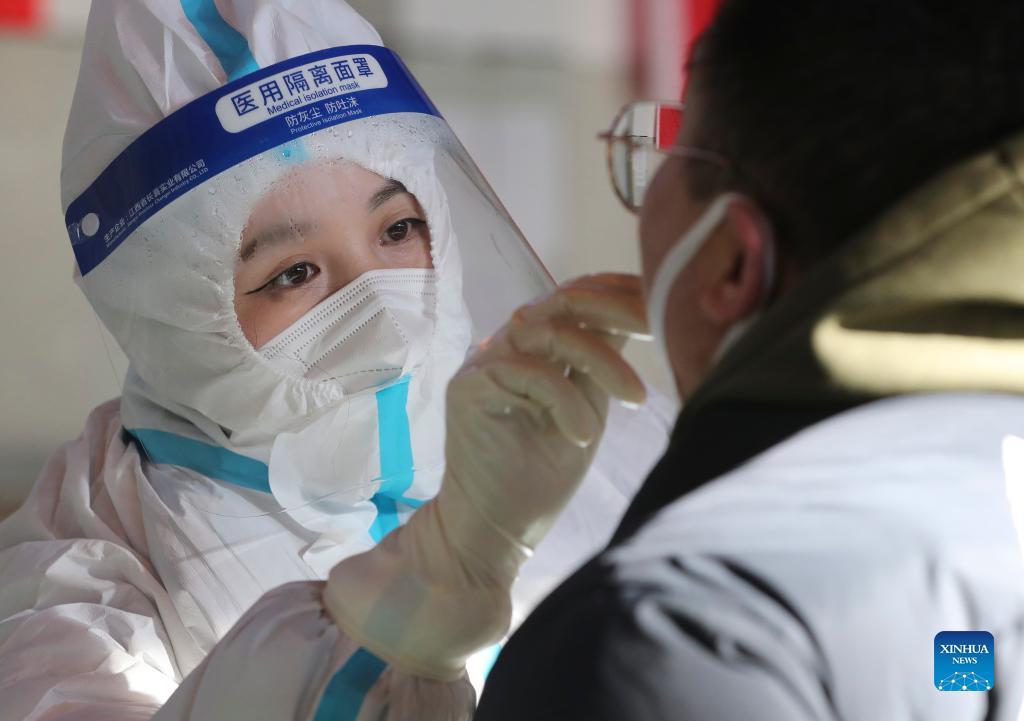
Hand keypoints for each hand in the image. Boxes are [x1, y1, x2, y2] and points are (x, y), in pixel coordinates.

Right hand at [324, 273, 648, 679]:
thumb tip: (641, 316)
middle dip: (618, 309)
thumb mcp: (588, 408)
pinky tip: (582, 435)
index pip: (578, 297)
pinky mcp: (470, 387)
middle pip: (565, 301)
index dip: (620, 291)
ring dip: (603, 361)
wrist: (495, 532)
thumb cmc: (540, 476)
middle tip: (658, 330)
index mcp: (535, 345)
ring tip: (635, 398)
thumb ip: (603, 363)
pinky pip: (529, 372)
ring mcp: (485, 362)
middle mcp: (507, 343)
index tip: (664, 303)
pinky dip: (566, 402)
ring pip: (552, 332)